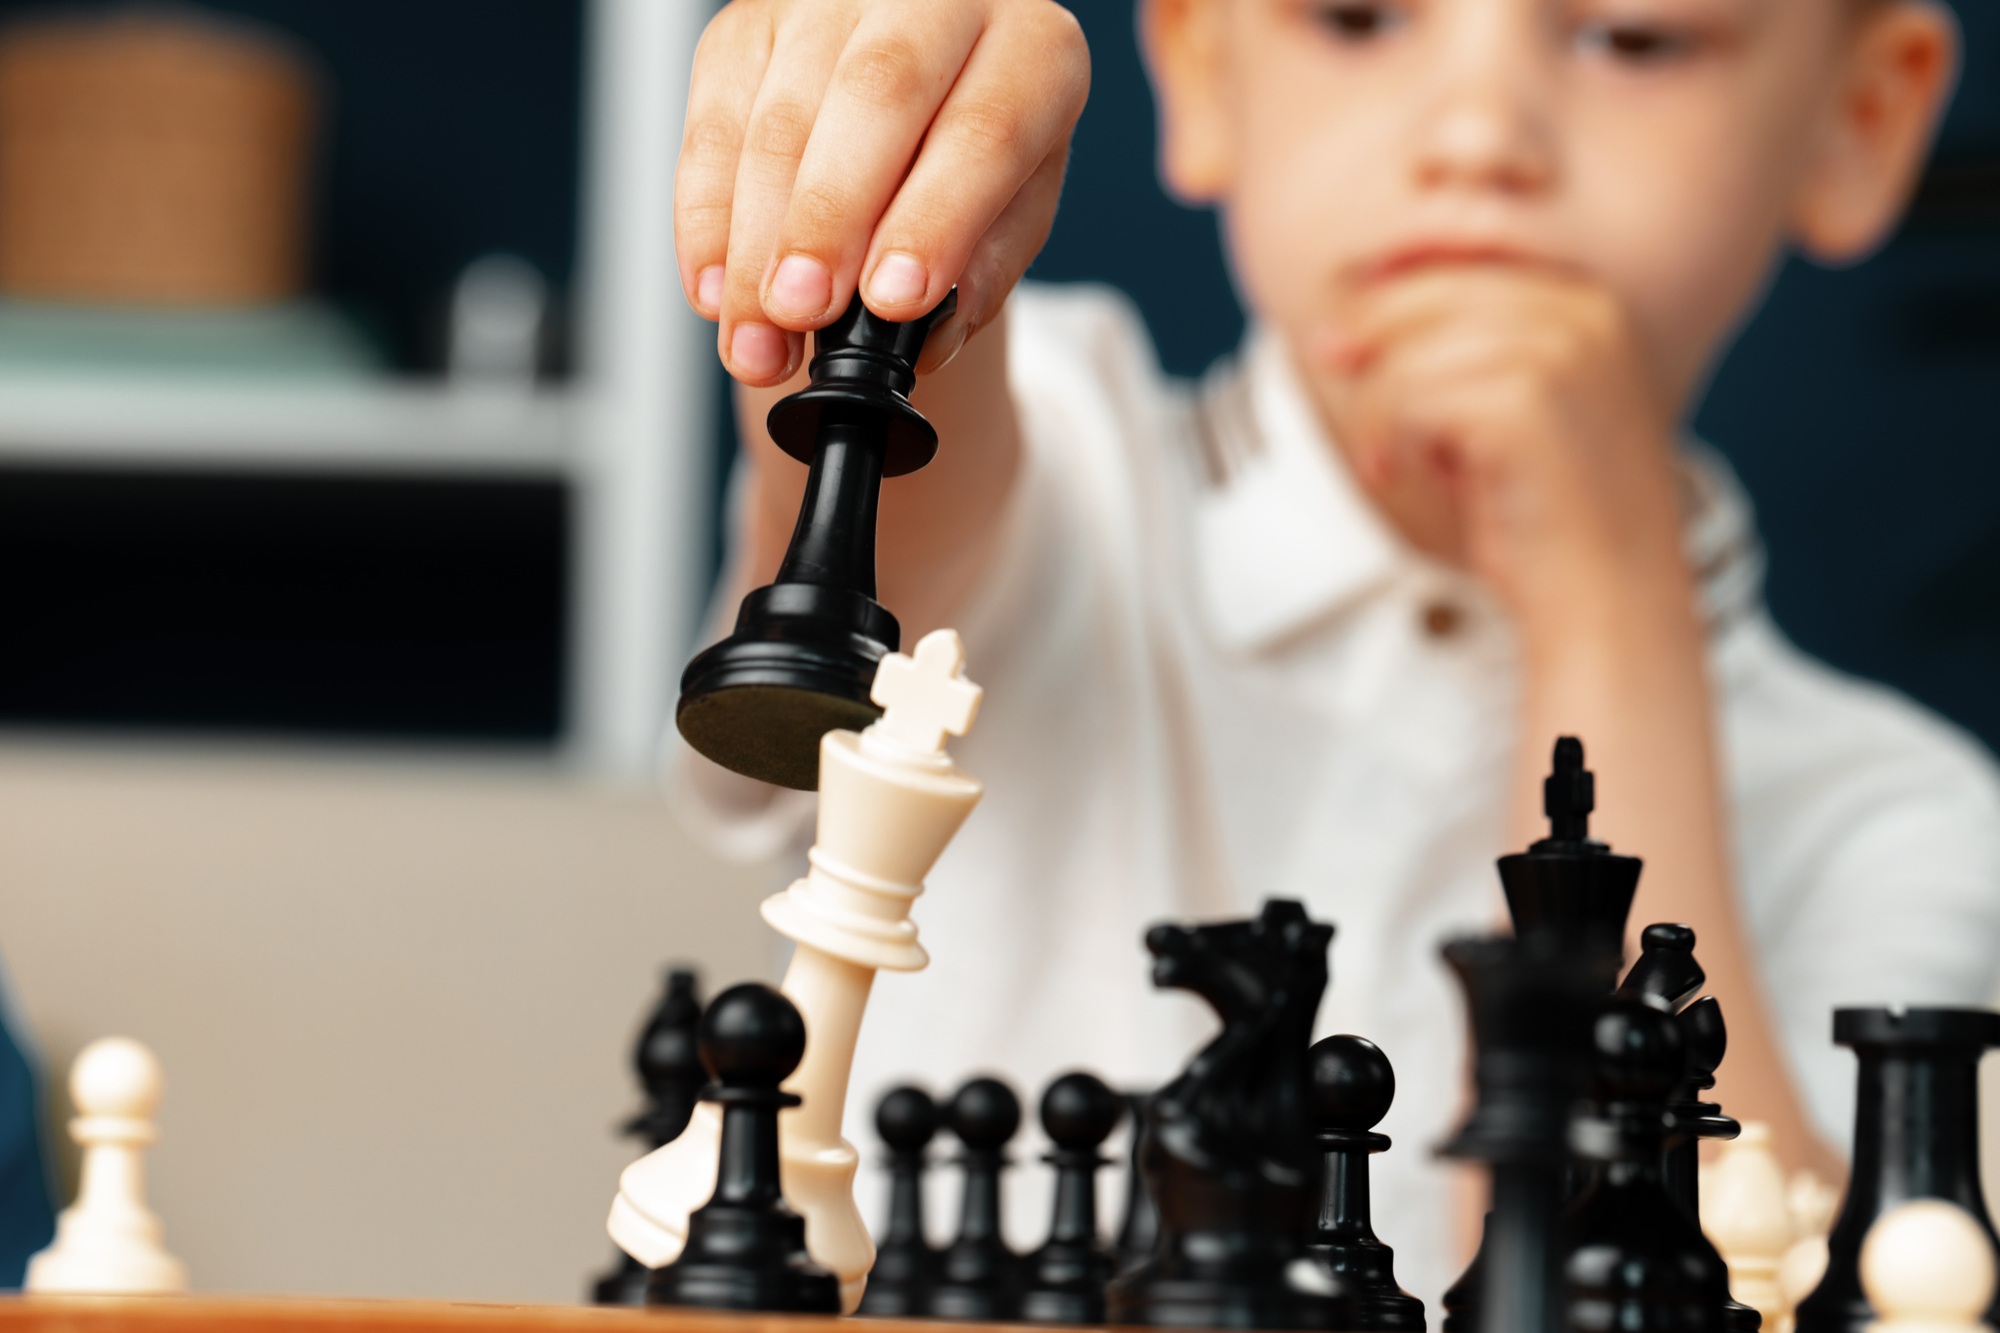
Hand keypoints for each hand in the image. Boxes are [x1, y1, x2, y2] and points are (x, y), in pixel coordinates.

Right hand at [678, 0, 1088, 386]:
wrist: (924, 106)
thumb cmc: (975, 161)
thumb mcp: (1011, 218)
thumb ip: (981, 273)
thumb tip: (928, 336)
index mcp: (1032, 46)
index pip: (985, 129)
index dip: (934, 219)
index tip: (891, 301)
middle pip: (876, 95)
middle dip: (828, 219)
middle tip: (803, 308)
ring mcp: (831, 0)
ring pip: (780, 118)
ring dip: (755, 244)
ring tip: (758, 339)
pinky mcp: (748, 22)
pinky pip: (712, 125)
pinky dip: (707, 222)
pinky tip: (716, 292)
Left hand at [1315, 267, 1691, 648]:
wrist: (1609, 596)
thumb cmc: (1549, 512)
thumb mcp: (1510, 406)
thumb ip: (1458, 343)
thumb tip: (1351, 298)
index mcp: (1588, 300)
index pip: (1465, 246)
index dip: (1391, 278)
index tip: (1347, 328)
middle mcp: (1583, 313)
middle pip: (1427, 288)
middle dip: (1366, 332)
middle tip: (1329, 366)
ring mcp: (1561, 353)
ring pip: (1411, 347)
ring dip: (1378, 406)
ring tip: (1387, 459)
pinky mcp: (1527, 403)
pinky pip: (1410, 395)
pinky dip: (1388, 437)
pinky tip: (1398, 472)